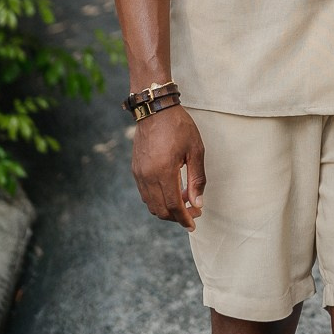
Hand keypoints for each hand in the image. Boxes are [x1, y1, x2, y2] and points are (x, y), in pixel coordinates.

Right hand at [131, 105, 204, 228]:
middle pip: (161, 210)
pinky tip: (171, 191)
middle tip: (193, 211)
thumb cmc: (179, 127)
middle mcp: (148, 176)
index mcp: (164, 172)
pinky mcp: (135, 170)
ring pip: (151, 205)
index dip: (184, 219)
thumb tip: (197, 203)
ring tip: (185, 200)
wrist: (155, 109)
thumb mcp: (195, 150)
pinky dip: (158, 200)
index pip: (174, 206)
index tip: (193, 224)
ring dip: (167, 209)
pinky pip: (145, 194)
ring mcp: (139, 174)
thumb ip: (197, 179)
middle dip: (178, 216)